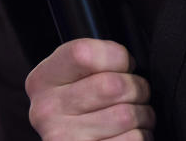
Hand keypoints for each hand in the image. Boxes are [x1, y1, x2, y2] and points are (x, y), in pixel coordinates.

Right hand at [25, 38, 154, 140]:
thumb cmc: (83, 108)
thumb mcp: (74, 77)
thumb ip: (93, 62)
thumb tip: (126, 61)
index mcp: (42, 80)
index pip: (84, 53)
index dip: (117, 57)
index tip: (122, 66)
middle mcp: (46, 110)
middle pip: (112, 85)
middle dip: (137, 88)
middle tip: (134, 93)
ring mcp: (63, 138)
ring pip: (126, 115)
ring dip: (142, 115)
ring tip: (133, 117)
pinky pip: (132, 140)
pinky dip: (140, 136)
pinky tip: (126, 135)